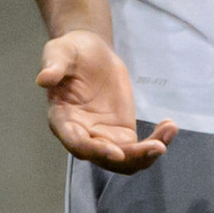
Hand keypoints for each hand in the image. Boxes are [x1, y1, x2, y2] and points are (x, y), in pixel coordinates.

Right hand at [36, 30, 177, 172]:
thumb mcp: (60, 51)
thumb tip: (43, 78)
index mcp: (62, 120)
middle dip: (131, 158)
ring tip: (169, 132)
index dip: (95, 150)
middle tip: (158, 147)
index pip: (76, 143)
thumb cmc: (70, 52)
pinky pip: (139, 148)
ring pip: (125, 161)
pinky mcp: (121, 133)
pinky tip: (170, 126)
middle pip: (105, 158)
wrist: (91, 53)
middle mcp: (82, 135)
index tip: (117, 153)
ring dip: (147, 155)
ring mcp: (103, 137)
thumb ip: (54, 65)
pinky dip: (157, 142)